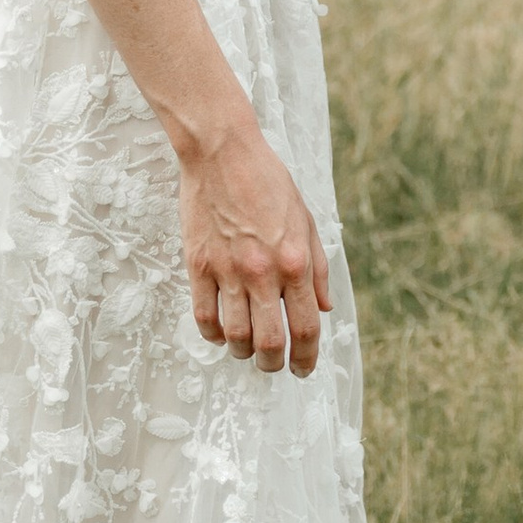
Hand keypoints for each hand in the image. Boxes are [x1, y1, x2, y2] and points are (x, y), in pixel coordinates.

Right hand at [179, 118, 330, 376]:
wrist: (222, 153)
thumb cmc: (268, 182)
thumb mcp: (306, 220)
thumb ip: (317, 267)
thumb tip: (324, 308)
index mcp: (295, 261)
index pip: (305, 327)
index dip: (307, 357)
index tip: (303, 369)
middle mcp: (263, 272)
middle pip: (270, 342)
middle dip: (274, 364)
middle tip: (274, 365)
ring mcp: (227, 270)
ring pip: (235, 336)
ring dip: (243, 352)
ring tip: (247, 350)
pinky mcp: (198, 265)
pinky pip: (203, 316)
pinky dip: (212, 334)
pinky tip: (220, 333)